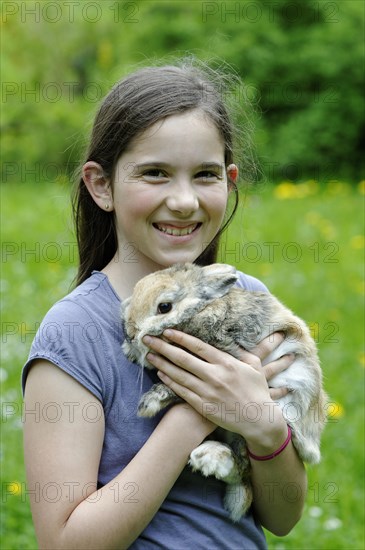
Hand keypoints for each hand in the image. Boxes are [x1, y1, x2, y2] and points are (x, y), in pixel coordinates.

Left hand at [142, 330, 292, 443]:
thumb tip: (233, 343)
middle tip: (148, 339)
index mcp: (226, 363)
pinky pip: (183, 392)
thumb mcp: (255, 367)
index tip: (166, 331)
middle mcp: (214, 376)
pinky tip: (161, 375)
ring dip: (162, 364)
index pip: (198, 346)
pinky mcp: (204, 406)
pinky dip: (170, 382)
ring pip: (179, 375)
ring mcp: (208, 392)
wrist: (260, 420)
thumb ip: (242, 353)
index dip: (180, 338)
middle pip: (183, 358)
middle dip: (163, 347)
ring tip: (149, 355)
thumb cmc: (258, 392)